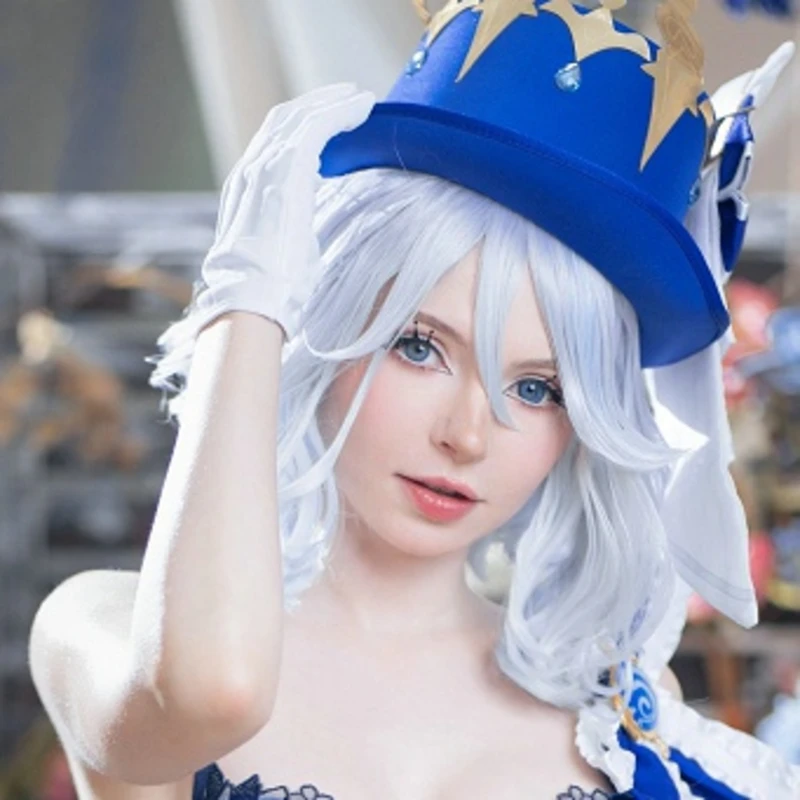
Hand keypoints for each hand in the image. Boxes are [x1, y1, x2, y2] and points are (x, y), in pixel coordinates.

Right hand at [193, 83, 375, 340]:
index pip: (272, 145)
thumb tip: (302, 239)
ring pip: (300, 117)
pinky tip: (361, 108)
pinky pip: (316, 126)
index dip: (301, 129)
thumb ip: (287, 233)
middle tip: (348, 99)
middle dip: (316, 105)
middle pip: (283, 121)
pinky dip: (340, 112)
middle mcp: (249, 171)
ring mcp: (264, 166)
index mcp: (246, 192)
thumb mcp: (278, 253)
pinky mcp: (286, 167)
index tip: (328, 126)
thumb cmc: (269, 290)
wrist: (253, 297)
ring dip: (332, 103)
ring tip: (360, 99)